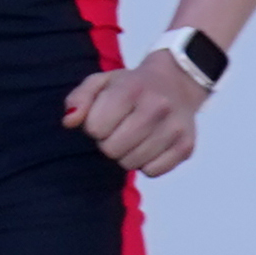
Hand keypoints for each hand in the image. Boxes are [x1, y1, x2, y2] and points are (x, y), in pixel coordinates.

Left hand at [64, 50, 208, 176]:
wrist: (177, 84)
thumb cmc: (129, 86)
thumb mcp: (100, 82)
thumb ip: (78, 99)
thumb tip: (69, 122)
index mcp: (131, 89)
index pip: (95, 128)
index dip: (93, 126)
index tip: (103, 117)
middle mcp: (157, 107)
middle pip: (111, 149)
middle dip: (107, 142)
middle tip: (117, 129)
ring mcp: (175, 128)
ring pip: (131, 163)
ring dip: (125, 154)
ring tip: (133, 136)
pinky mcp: (186, 146)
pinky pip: (153, 171)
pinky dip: (145, 163)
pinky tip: (148, 146)